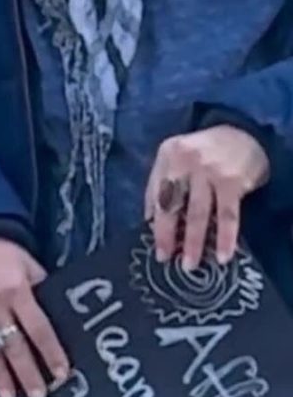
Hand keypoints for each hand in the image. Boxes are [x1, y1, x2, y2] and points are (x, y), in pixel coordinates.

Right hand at [0, 237, 70, 396]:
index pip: (38, 328)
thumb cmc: (3, 254)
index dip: (50, 352)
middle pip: (13, 345)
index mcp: (17, 290)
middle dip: (26, 373)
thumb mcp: (29, 265)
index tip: (61, 373)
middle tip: (38, 396)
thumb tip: (60, 318)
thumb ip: (41, 290)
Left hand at [147, 126, 270, 271]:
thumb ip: (161, 182)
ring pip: (198, 214)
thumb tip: (149, 219)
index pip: (155, 194)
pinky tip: (224, 255)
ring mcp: (210, 171)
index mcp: (167, 156)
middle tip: (165, 259)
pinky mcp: (233, 181)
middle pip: (172, 206)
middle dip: (166, 236)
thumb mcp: (176, 157)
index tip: (153, 246)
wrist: (246, 131)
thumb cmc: (205, 151)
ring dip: (194, 243)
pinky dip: (225, 238)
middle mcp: (186, 162)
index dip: (154, 222)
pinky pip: (227, 216)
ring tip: (190, 265)